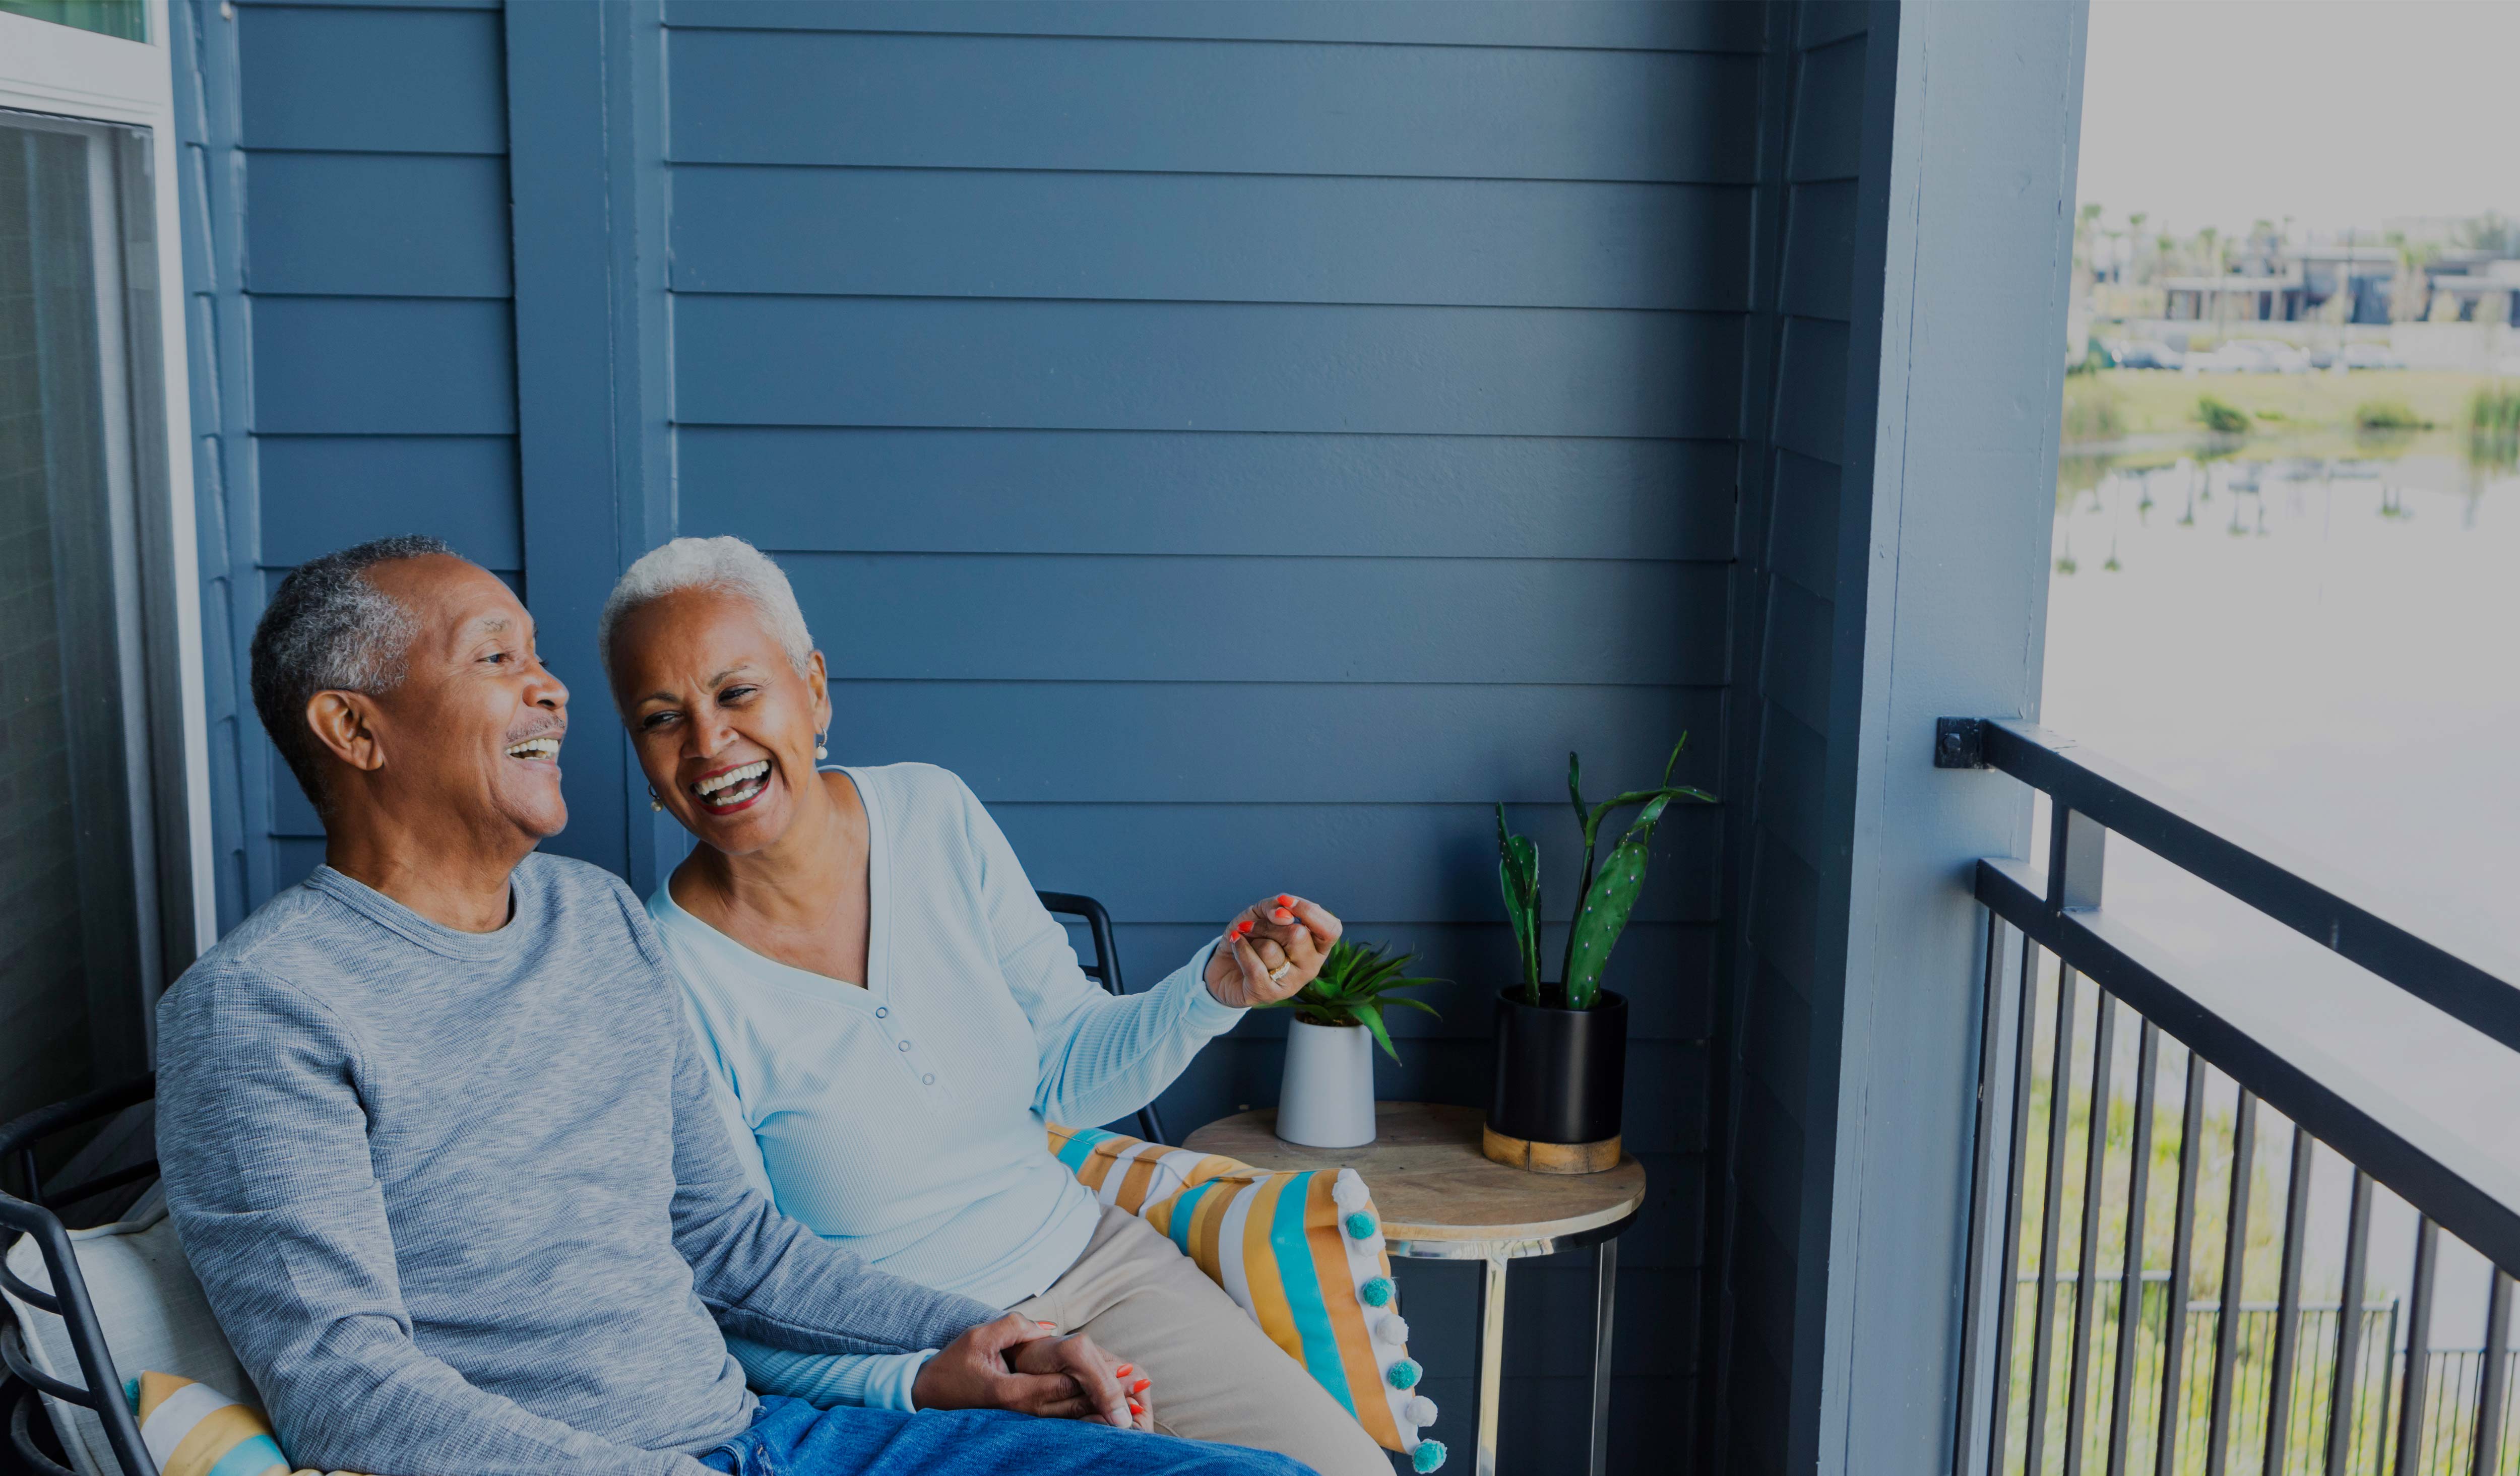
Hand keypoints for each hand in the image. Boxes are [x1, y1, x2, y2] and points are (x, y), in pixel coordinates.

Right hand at [911, 1314, 1138, 1425]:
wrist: (927, 1395)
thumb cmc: (953, 1364)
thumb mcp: (978, 1337)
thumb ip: (1014, 1328)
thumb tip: (1048, 1328)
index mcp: (1013, 1392)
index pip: (1066, 1384)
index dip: (1100, 1379)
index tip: (1131, 1372)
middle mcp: (1022, 1411)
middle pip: (1075, 1404)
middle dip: (1111, 1397)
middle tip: (1145, 1385)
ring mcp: (1021, 1420)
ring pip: (1070, 1417)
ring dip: (1102, 1409)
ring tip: (1137, 1399)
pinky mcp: (1022, 1422)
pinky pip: (1059, 1421)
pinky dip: (1084, 1416)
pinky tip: (1106, 1410)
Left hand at [1203, 894, 1343, 1007]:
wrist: (1223, 963)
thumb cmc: (1251, 936)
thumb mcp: (1263, 913)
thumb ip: (1277, 906)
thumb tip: (1285, 914)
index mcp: (1317, 946)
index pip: (1331, 929)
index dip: (1309, 911)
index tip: (1285, 901)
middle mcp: (1311, 967)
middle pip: (1298, 935)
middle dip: (1269, 924)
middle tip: (1255, 927)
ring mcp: (1292, 984)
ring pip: (1272, 950)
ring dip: (1252, 938)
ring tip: (1248, 943)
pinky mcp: (1268, 994)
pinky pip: (1254, 965)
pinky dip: (1240, 948)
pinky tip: (1236, 944)